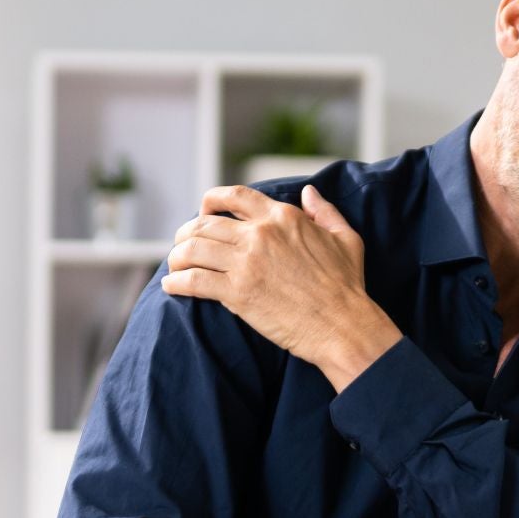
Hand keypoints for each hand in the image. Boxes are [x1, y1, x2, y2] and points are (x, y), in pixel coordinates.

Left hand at [164, 185, 401, 389]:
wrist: (343, 325)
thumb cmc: (347, 286)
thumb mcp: (345, 238)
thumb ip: (325, 211)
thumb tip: (309, 192)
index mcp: (282, 217)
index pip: (235, 196)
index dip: (211, 200)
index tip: (203, 210)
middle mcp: (260, 234)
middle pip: (205, 223)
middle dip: (187, 232)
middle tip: (182, 245)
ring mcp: (246, 263)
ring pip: (193, 249)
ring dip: (177, 256)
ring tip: (174, 266)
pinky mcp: (237, 292)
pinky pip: (193, 281)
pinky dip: (176, 283)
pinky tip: (171, 287)